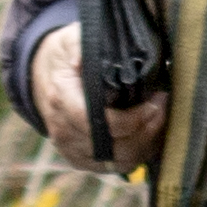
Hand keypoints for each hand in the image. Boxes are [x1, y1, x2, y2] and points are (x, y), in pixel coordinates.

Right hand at [36, 24, 160, 169]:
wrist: (43, 76)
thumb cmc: (64, 56)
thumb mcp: (70, 39)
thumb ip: (80, 43)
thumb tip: (83, 55)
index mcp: (61, 99)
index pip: (95, 122)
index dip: (130, 119)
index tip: (154, 102)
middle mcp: (63, 130)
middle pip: (112, 147)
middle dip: (146, 130)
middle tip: (164, 107)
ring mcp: (71, 149)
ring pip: (118, 162)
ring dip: (146, 144)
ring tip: (161, 119)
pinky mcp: (81, 160)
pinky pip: (116, 167)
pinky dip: (138, 154)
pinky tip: (151, 134)